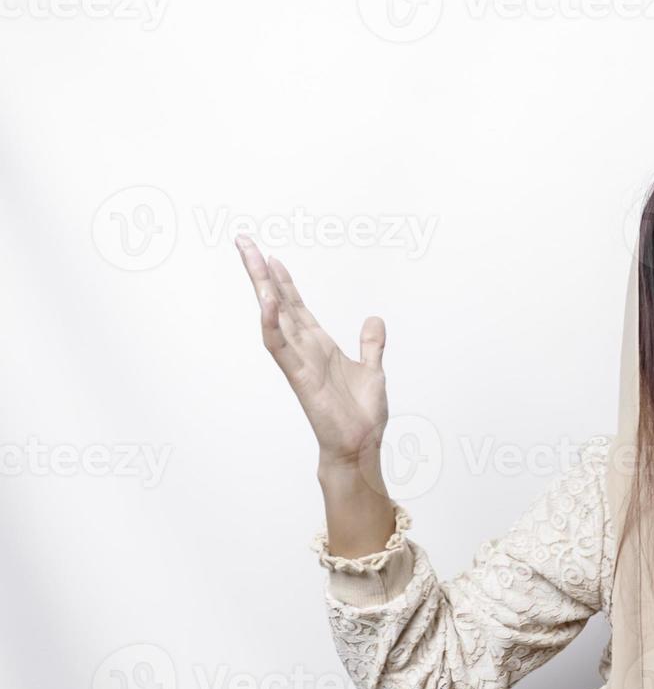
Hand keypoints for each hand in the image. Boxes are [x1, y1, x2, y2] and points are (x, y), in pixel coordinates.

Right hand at [234, 234, 388, 470]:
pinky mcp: (300, 378)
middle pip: (278, 302)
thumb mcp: (372, 369)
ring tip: (250, 259)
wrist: (360, 446)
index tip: (270, 255)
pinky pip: (280, 348)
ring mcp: (299, 361)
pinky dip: (272, 325)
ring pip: (274, 318)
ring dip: (261, 288)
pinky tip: (266, 303)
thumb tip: (374, 319)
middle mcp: (305, 348)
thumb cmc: (360, 414)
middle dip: (261, 273)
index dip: (283, 280)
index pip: (296, 305)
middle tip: (244, 242)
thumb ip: (371, 344)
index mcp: (319, 344)